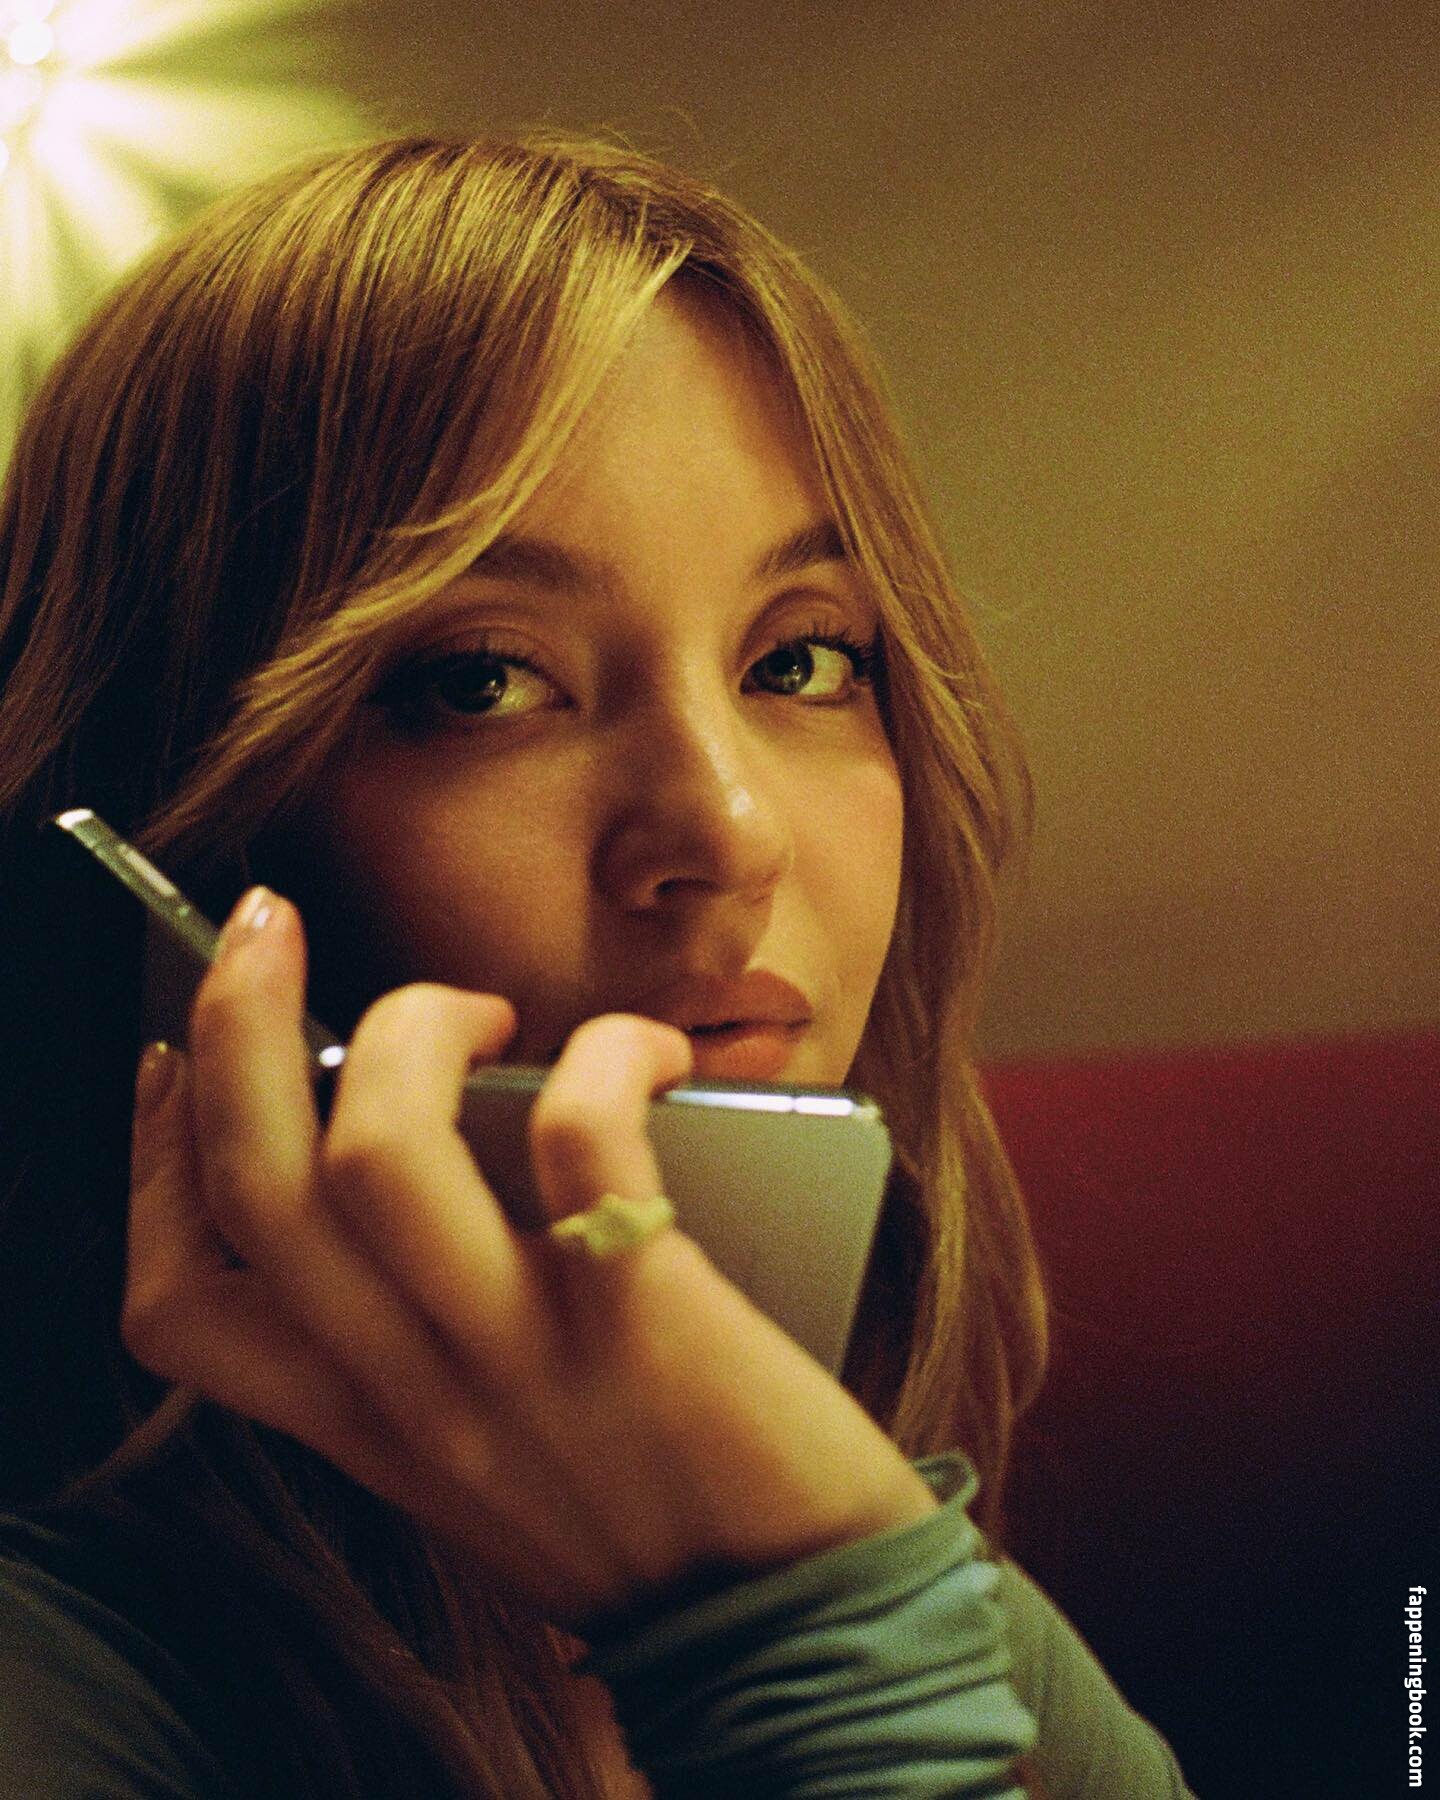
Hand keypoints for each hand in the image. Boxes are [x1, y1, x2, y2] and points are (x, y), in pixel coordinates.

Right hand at [123, 889, 935, 1627]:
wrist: (795, 1627)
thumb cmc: (648, 1517)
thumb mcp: (481, 1454)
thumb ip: (418, 1345)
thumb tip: (425, 1168)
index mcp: (365, 1426)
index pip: (178, 1306)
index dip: (152, 1164)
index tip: (178, 1063)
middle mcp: (413, 1393)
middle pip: (256, 1187)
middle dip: (236, 1024)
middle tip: (266, 925)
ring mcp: (517, 1356)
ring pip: (374, 1153)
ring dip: (406, 1032)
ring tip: (476, 1008)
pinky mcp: (640, 1318)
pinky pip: (579, 1139)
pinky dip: (604, 1057)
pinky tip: (646, 1052)